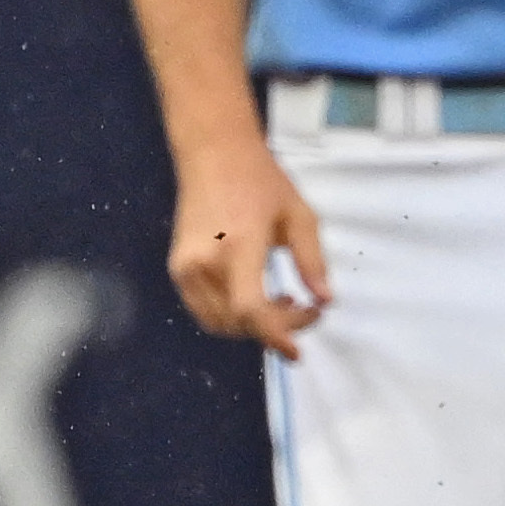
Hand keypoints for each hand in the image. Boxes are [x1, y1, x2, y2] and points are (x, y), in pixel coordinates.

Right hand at [166, 146, 330, 355]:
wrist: (213, 153)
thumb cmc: (260, 180)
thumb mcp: (298, 215)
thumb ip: (312, 261)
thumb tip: (326, 301)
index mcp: (238, 245)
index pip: (251, 309)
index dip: (275, 336)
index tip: (296, 352)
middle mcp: (205, 262)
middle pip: (238, 322)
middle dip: (275, 329)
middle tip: (305, 311)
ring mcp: (186, 268)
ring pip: (219, 323)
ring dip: (252, 327)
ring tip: (283, 304)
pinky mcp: (178, 269)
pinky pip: (204, 311)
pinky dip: (232, 317)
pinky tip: (255, 298)